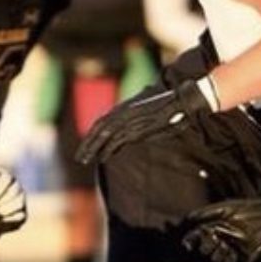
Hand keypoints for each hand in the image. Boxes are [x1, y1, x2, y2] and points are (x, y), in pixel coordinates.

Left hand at [75, 79, 214, 164]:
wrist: (181, 101)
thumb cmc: (168, 105)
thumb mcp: (148, 108)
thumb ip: (138, 116)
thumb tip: (134, 125)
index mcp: (124, 108)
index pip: (102, 122)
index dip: (92, 135)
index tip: (85, 146)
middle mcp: (123, 112)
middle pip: (98, 129)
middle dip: (87, 144)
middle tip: (79, 157)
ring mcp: (129, 119)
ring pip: (104, 135)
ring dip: (92, 149)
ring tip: (84, 160)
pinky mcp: (137, 127)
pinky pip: (117, 140)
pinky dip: (108, 149)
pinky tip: (102, 158)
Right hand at [180, 191, 260, 261]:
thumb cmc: (248, 208)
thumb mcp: (224, 207)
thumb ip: (205, 213)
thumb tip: (187, 219)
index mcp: (215, 229)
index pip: (197, 238)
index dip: (191, 241)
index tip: (188, 243)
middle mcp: (222, 241)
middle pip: (205, 250)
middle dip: (205, 246)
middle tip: (212, 238)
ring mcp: (233, 251)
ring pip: (215, 259)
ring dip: (215, 254)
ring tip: (223, 243)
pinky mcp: (244, 259)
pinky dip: (227, 261)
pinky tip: (230, 251)